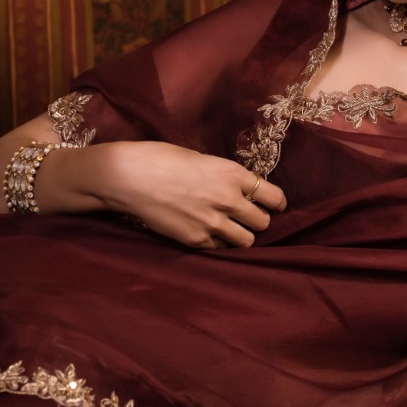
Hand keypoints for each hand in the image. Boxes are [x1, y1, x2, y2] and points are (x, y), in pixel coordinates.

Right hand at [87, 141, 286, 248]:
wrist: (129, 178)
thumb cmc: (162, 158)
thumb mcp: (203, 159)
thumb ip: (225, 176)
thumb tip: (238, 187)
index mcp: (233, 174)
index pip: (274, 197)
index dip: (276, 202)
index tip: (273, 204)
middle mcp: (229, 200)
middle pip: (263, 222)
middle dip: (257, 219)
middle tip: (246, 216)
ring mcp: (213, 223)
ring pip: (247, 241)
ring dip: (241, 235)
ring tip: (229, 227)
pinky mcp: (195, 240)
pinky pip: (220, 248)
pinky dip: (218, 242)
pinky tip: (207, 232)